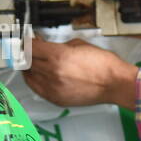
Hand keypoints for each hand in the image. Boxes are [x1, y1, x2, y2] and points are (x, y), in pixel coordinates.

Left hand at [23, 38, 139, 109]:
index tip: (27, 41)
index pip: (30, 48)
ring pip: (30, 76)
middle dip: (27, 54)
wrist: (114, 83)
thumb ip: (59, 45)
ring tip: (33, 62)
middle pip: (27, 62)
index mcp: (58, 56)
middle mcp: (52, 73)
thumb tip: (46, 46)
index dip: (26, 43)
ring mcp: (52, 88)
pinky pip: (36, 89)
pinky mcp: (56, 99)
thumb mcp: (79, 44)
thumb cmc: (102, 63)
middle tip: (30, 50)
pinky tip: (37, 75)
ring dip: (29, 67)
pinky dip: (34, 80)